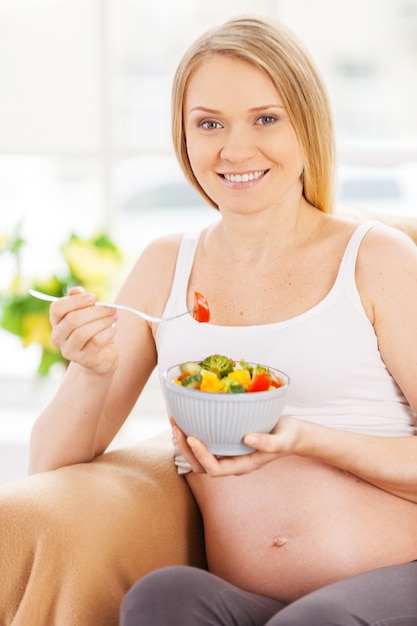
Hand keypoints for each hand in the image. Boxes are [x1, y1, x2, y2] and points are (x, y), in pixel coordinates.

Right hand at [49, 287, 118, 374]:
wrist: (102, 357)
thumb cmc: (94, 330)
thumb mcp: (87, 313)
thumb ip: (81, 301)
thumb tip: (76, 290)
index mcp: (56, 322)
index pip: (57, 308)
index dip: (76, 300)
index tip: (94, 297)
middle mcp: (58, 337)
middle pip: (72, 319)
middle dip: (96, 311)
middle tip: (111, 308)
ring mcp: (69, 351)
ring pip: (83, 332)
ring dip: (103, 321)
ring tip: (115, 317)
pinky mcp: (84, 359)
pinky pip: (96, 341)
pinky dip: (108, 332)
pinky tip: (114, 328)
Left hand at [170, 415, 304, 476]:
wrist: (293, 433)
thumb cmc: (289, 436)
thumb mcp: (283, 439)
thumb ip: (269, 443)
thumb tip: (247, 438)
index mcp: (243, 465)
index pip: (215, 469)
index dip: (201, 457)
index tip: (193, 437)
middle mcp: (232, 462)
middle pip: (201, 465)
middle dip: (185, 449)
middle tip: (176, 427)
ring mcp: (229, 453)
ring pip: (200, 455)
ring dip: (185, 441)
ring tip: (176, 421)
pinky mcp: (227, 442)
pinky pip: (207, 442)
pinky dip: (194, 432)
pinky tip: (188, 416)